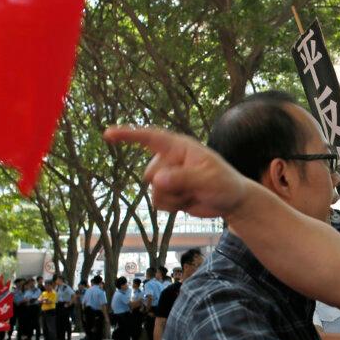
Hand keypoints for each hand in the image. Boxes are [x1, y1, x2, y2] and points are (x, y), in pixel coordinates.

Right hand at [104, 126, 248, 217]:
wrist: (230, 201)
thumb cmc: (224, 184)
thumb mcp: (208, 180)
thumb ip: (182, 178)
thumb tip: (155, 180)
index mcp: (179, 147)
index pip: (150, 138)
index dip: (128, 135)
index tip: (108, 133)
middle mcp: (170, 159)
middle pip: (151, 175)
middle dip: (171, 186)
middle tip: (195, 187)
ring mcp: (167, 176)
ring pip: (154, 192)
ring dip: (174, 198)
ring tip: (193, 194)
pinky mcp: (168, 192)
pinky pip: (158, 203)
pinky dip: (173, 206)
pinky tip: (188, 201)